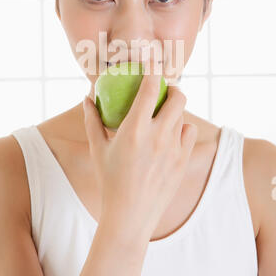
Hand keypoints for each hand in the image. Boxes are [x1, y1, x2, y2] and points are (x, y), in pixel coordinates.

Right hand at [83, 58, 197, 241]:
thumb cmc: (109, 180)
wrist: (130, 215)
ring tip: (164, 114)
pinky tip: (172, 133)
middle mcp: (158, 135)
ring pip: (183, 115)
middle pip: (178, 96)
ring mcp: (174, 149)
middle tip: (165, 90)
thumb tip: (86, 97)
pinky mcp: (183, 161)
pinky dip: (182, 128)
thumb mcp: (97, 148)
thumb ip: (91, 120)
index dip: (154, 68)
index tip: (152, 60)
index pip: (150, 87)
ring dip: (175, 109)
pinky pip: (189, 133)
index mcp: (135, 129)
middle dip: (174, 87)